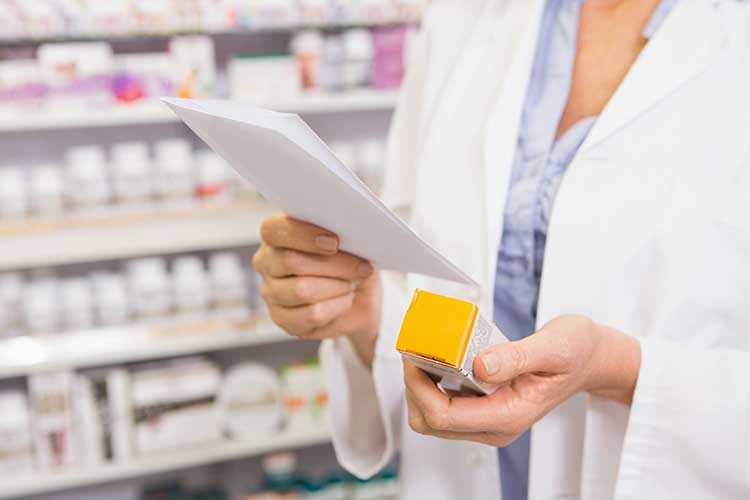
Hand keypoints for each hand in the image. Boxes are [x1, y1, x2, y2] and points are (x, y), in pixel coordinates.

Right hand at [253, 215, 380, 364]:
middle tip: (361, 268)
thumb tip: (349, 234)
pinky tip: (344, 300)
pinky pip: (311, 315)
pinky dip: (336, 307)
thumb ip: (341, 234)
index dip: (304, 236)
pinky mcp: (280, 318)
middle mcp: (266, 261)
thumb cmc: (350, 261)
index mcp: (275, 234)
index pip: (274, 230)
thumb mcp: (350, 242)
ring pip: (302, 290)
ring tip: (352, 284)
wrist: (358, 298)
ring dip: (337, 286)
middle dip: (334, 264)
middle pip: (291, 261)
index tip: (335, 242)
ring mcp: (269, 292)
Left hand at [404, 315, 640, 445]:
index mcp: (509, 415)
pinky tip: (440, 355)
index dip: (418, 388)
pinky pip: (446, 404)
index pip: (443, 416)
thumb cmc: (577, 352)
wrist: (591, 358)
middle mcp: (495, 424)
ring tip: (426, 351)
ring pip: (433, 417)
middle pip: (430, 422)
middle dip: (414, 388)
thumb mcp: (553, 347)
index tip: (415, 355)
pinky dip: (433, 382)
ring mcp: (489, 419)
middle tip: (416, 350)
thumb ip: (517, 357)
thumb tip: (480, 365)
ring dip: (421, 385)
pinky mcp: (485, 407)